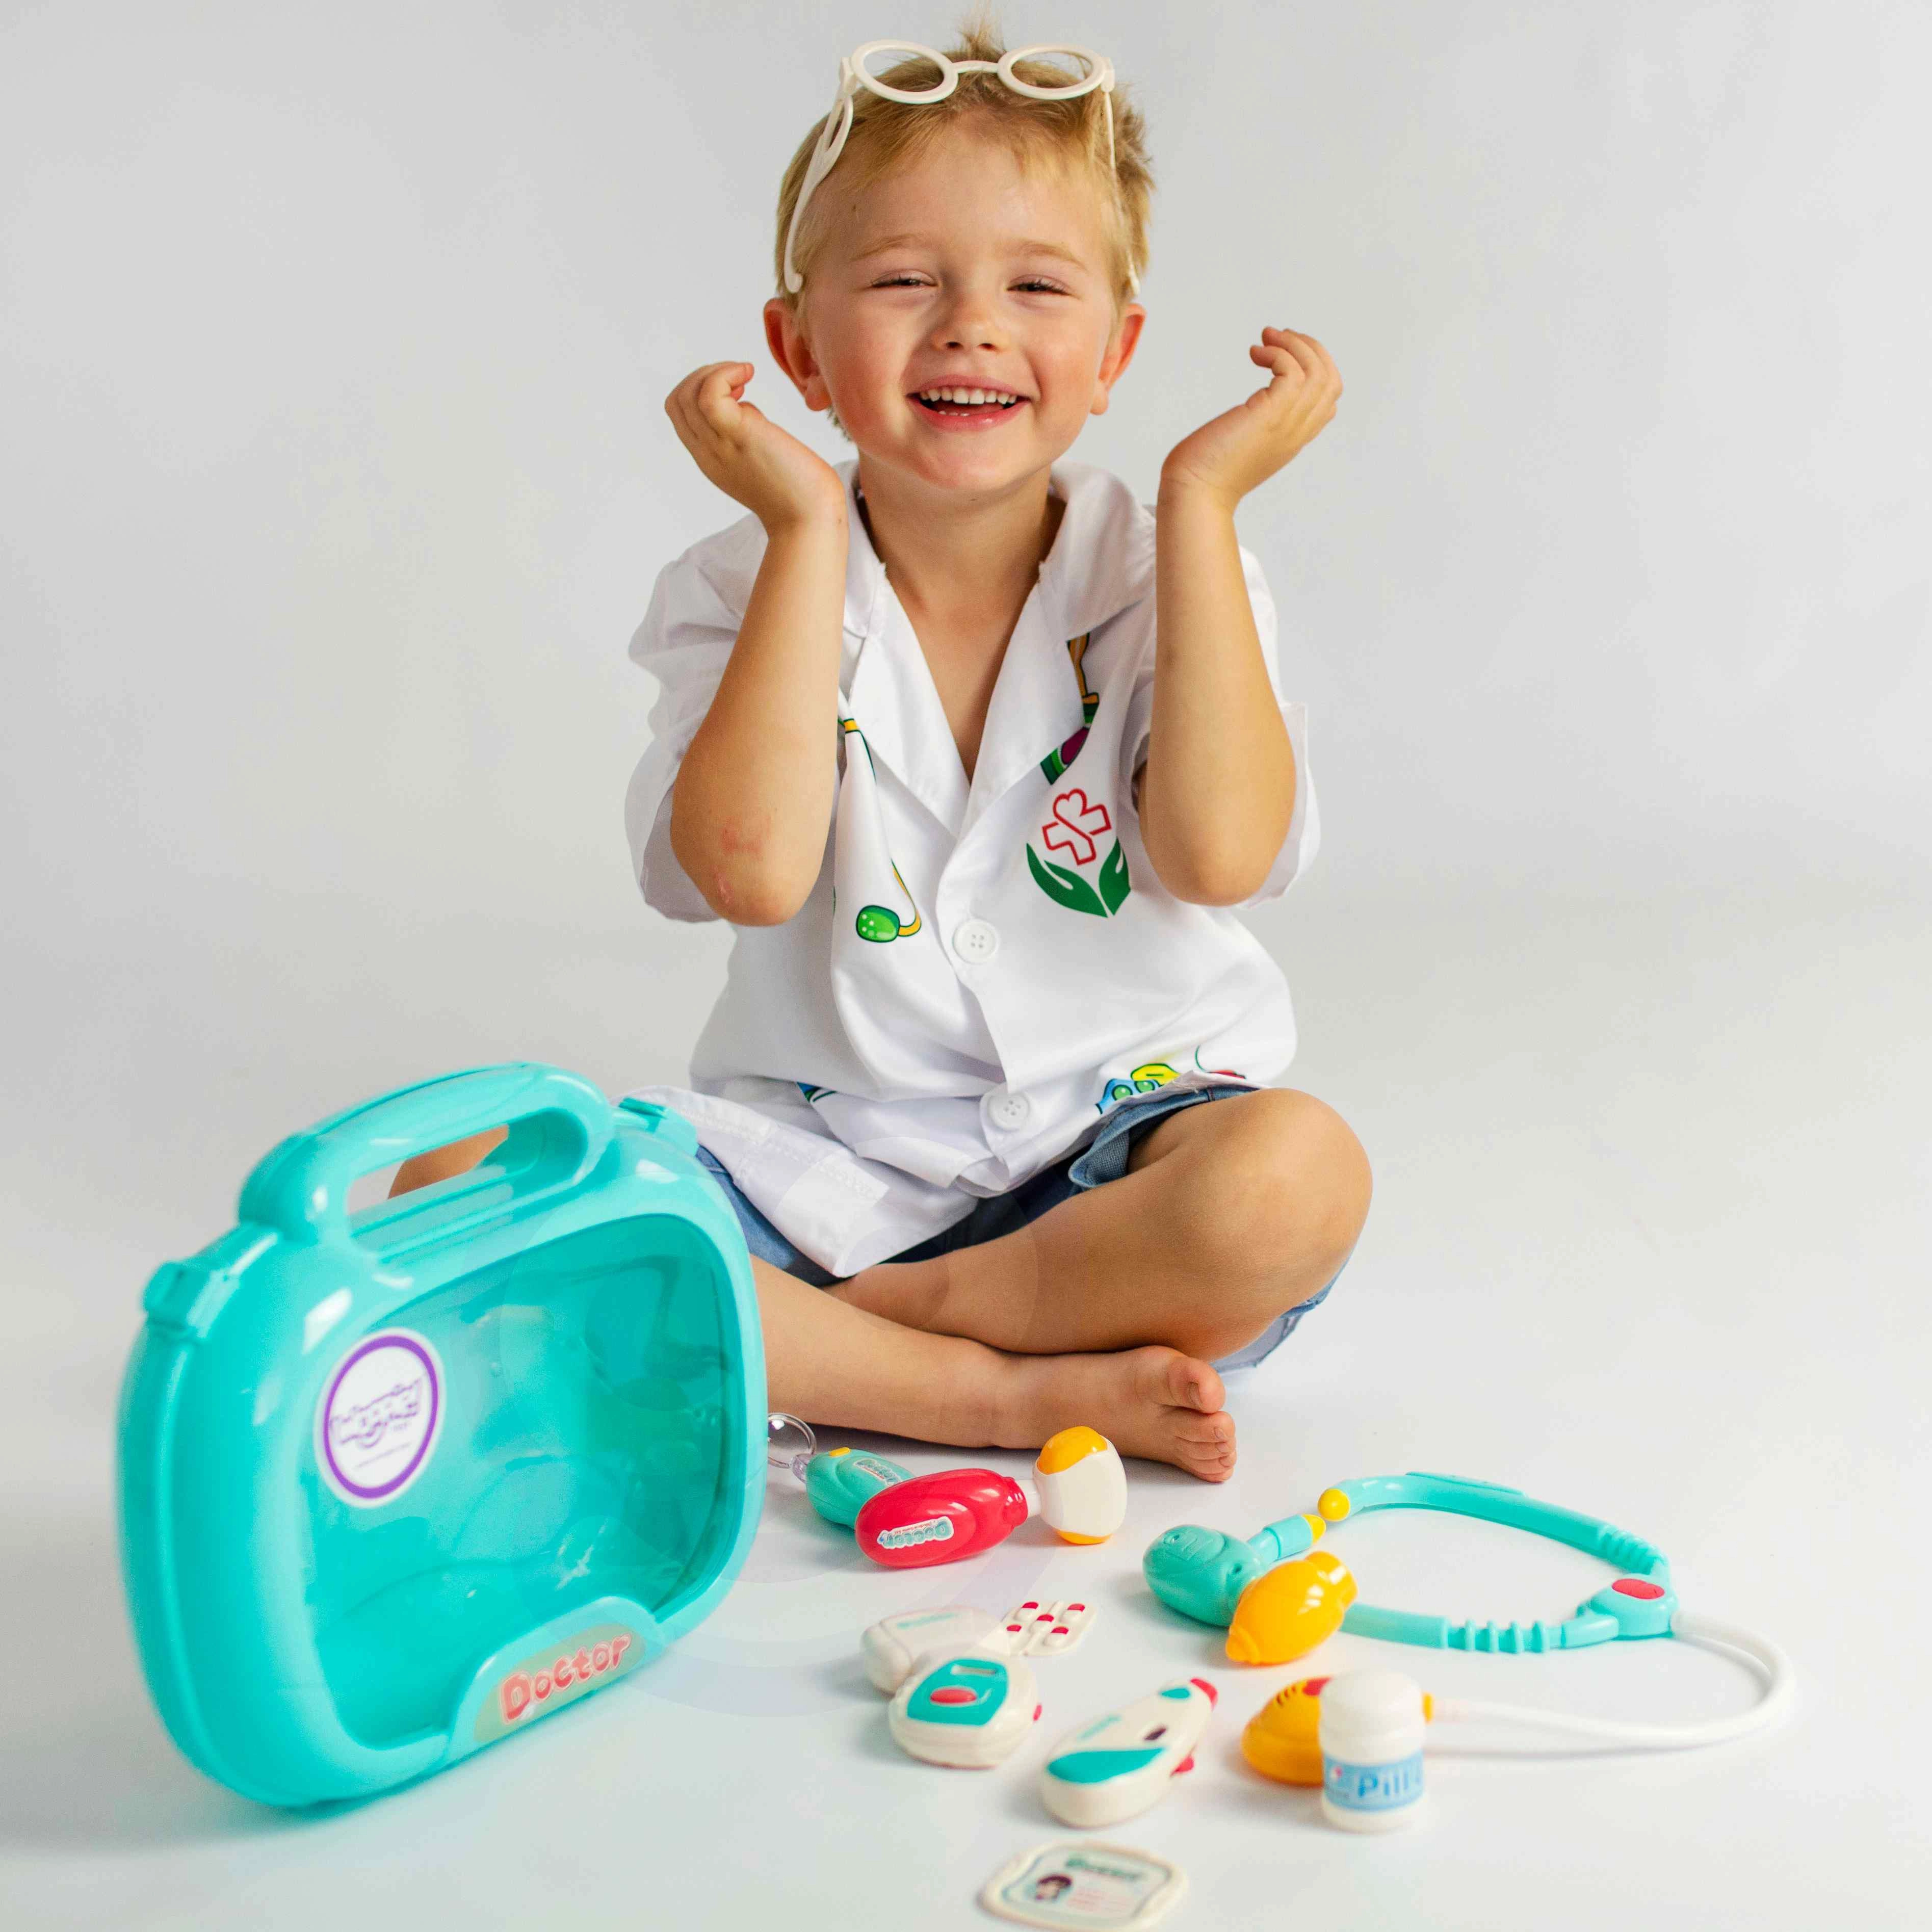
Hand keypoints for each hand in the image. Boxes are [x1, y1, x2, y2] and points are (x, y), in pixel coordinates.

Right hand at [664, 361, 847, 530]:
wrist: (811, 519)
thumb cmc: (798, 490)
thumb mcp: (760, 456)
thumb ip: (745, 432)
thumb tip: (747, 407)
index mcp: (711, 459)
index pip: (680, 415)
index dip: (701, 391)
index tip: (737, 389)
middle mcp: (708, 454)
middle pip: (677, 402)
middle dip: (703, 376)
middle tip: (741, 379)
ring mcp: (720, 446)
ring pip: (687, 396)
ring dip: (714, 372)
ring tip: (746, 375)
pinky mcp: (739, 436)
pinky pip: (709, 395)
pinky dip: (724, 373)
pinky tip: (750, 373)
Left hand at [1159, 327, 1341, 508]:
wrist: (1195, 493)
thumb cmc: (1205, 471)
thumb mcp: (1242, 444)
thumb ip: (1256, 427)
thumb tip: (1247, 411)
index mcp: (1293, 438)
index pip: (1327, 399)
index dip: (1314, 368)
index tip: (1283, 355)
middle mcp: (1296, 431)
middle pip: (1331, 380)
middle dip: (1310, 348)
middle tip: (1277, 336)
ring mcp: (1287, 424)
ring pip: (1317, 371)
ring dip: (1293, 345)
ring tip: (1265, 338)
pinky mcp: (1270, 416)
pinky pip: (1292, 372)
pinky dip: (1277, 353)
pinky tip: (1254, 354)